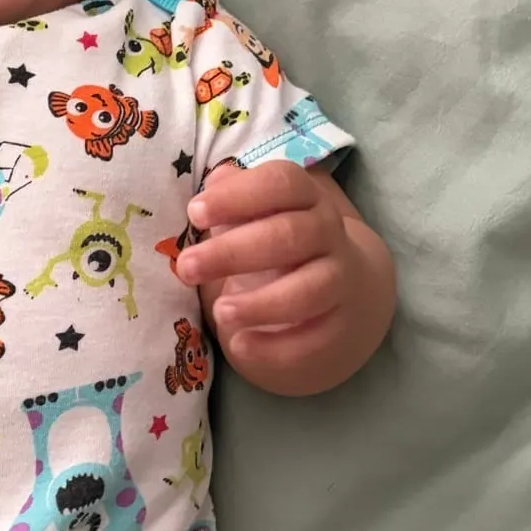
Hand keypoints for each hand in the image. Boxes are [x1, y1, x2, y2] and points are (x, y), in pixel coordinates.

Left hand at [175, 161, 359, 380]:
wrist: (343, 289)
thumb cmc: (281, 245)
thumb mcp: (259, 215)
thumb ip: (233, 199)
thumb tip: (213, 183)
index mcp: (306, 198)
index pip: (281, 183)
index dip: (238, 196)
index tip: (194, 213)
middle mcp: (329, 234)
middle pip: (289, 236)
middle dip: (232, 252)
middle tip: (187, 268)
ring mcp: (340, 280)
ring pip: (309, 290)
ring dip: (261, 303)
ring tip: (219, 313)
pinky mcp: (340, 325)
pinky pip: (314, 338)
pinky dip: (276, 347)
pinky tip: (240, 346)